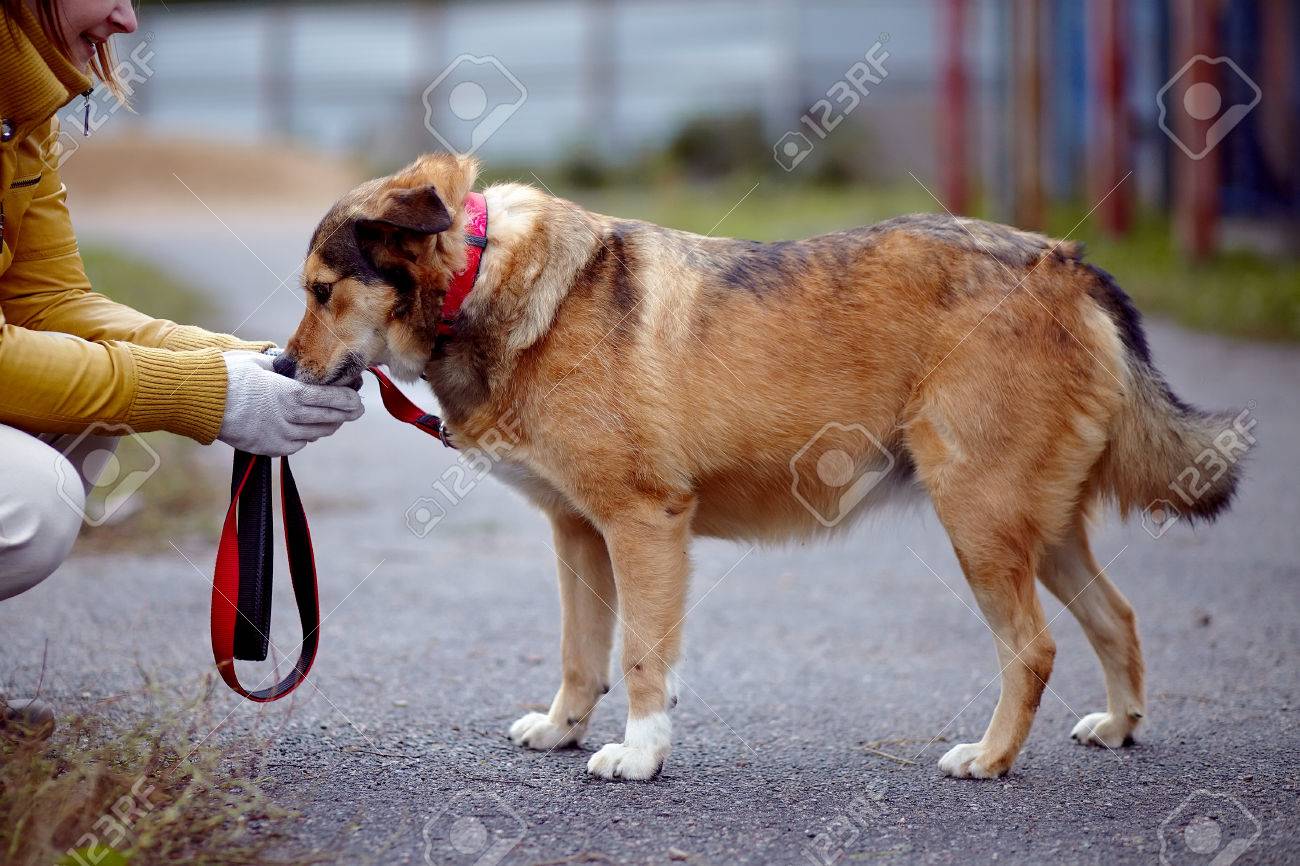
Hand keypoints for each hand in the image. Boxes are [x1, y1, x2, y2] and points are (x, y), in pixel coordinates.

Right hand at [217, 351, 363, 455]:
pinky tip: (307, 428)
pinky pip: (297, 444)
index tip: (359, 399)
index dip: (349, 401)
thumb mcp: (261, 363)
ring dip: (328, 425)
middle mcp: (290, 417)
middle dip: (347, 414)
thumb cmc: (228, 376)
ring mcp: (280, 435)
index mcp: (291, 394)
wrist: (200, 401)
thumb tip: (298, 368)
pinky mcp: (269, 448)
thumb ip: (285, 369)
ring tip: (334, 418)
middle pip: (329, 419)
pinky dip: (306, 436)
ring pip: (316, 434)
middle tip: (356, 410)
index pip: (332, 400)